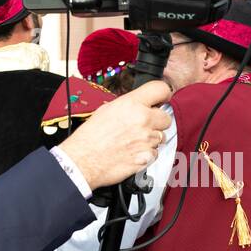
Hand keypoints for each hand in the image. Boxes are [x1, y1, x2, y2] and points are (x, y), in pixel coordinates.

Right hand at [57, 81, 171, 190]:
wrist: (83, 160)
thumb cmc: (90, 137)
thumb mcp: (106, 109)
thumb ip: (129, 105)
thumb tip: (140, 104)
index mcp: (131, 104)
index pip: (161, 89)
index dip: (163, 94)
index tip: (162, 99)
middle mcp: (142, 120)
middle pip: (166, 117)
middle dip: (157, 122)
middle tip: (144, 126)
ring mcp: (146, 139)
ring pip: (161, 136)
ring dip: (151, 139)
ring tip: (133, 141)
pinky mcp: (147, 156)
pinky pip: (155, 152)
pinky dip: (147, 153)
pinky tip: (133, 152)